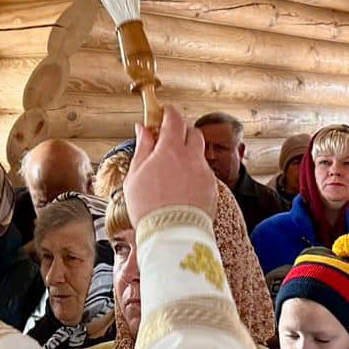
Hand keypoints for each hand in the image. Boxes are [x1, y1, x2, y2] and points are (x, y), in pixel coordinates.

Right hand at [124, 104, 217, 225]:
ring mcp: (204, 173)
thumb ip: (142, 148)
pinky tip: (182, 188)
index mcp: (170, 150)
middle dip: (182, 131)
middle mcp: (191, 157)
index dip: (169, 112)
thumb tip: (142, 128)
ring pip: (199, 154)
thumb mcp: (135, 175)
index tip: (164, 112)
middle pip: (192, 133)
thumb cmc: (147, 207)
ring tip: (173, 171)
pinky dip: (194, 174)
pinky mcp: (213, 188)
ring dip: (188, 155)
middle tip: (169, 139)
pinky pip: (204, 173)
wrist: (171, 235)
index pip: (174, 119)